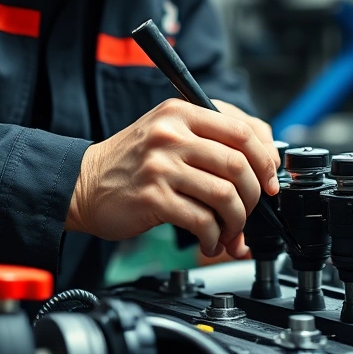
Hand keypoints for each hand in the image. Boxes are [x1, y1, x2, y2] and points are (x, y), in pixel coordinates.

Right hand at [65, 99, 278, 257]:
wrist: (83, 183)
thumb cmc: (133, 162)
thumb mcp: (168, 132)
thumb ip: (211, 139)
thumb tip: (264, 166)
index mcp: (181, 112)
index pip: (242, 128)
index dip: (265, 157)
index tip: (269, 179)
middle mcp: (171, 134)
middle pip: (239, 163)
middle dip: (254, 195)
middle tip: (250, 211)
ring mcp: (161, 166)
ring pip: (225, 194)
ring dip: (236, 221)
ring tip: (229, 231)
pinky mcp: (153, 198)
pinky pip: (202, 220)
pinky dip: (214, 237)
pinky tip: (209, 241)